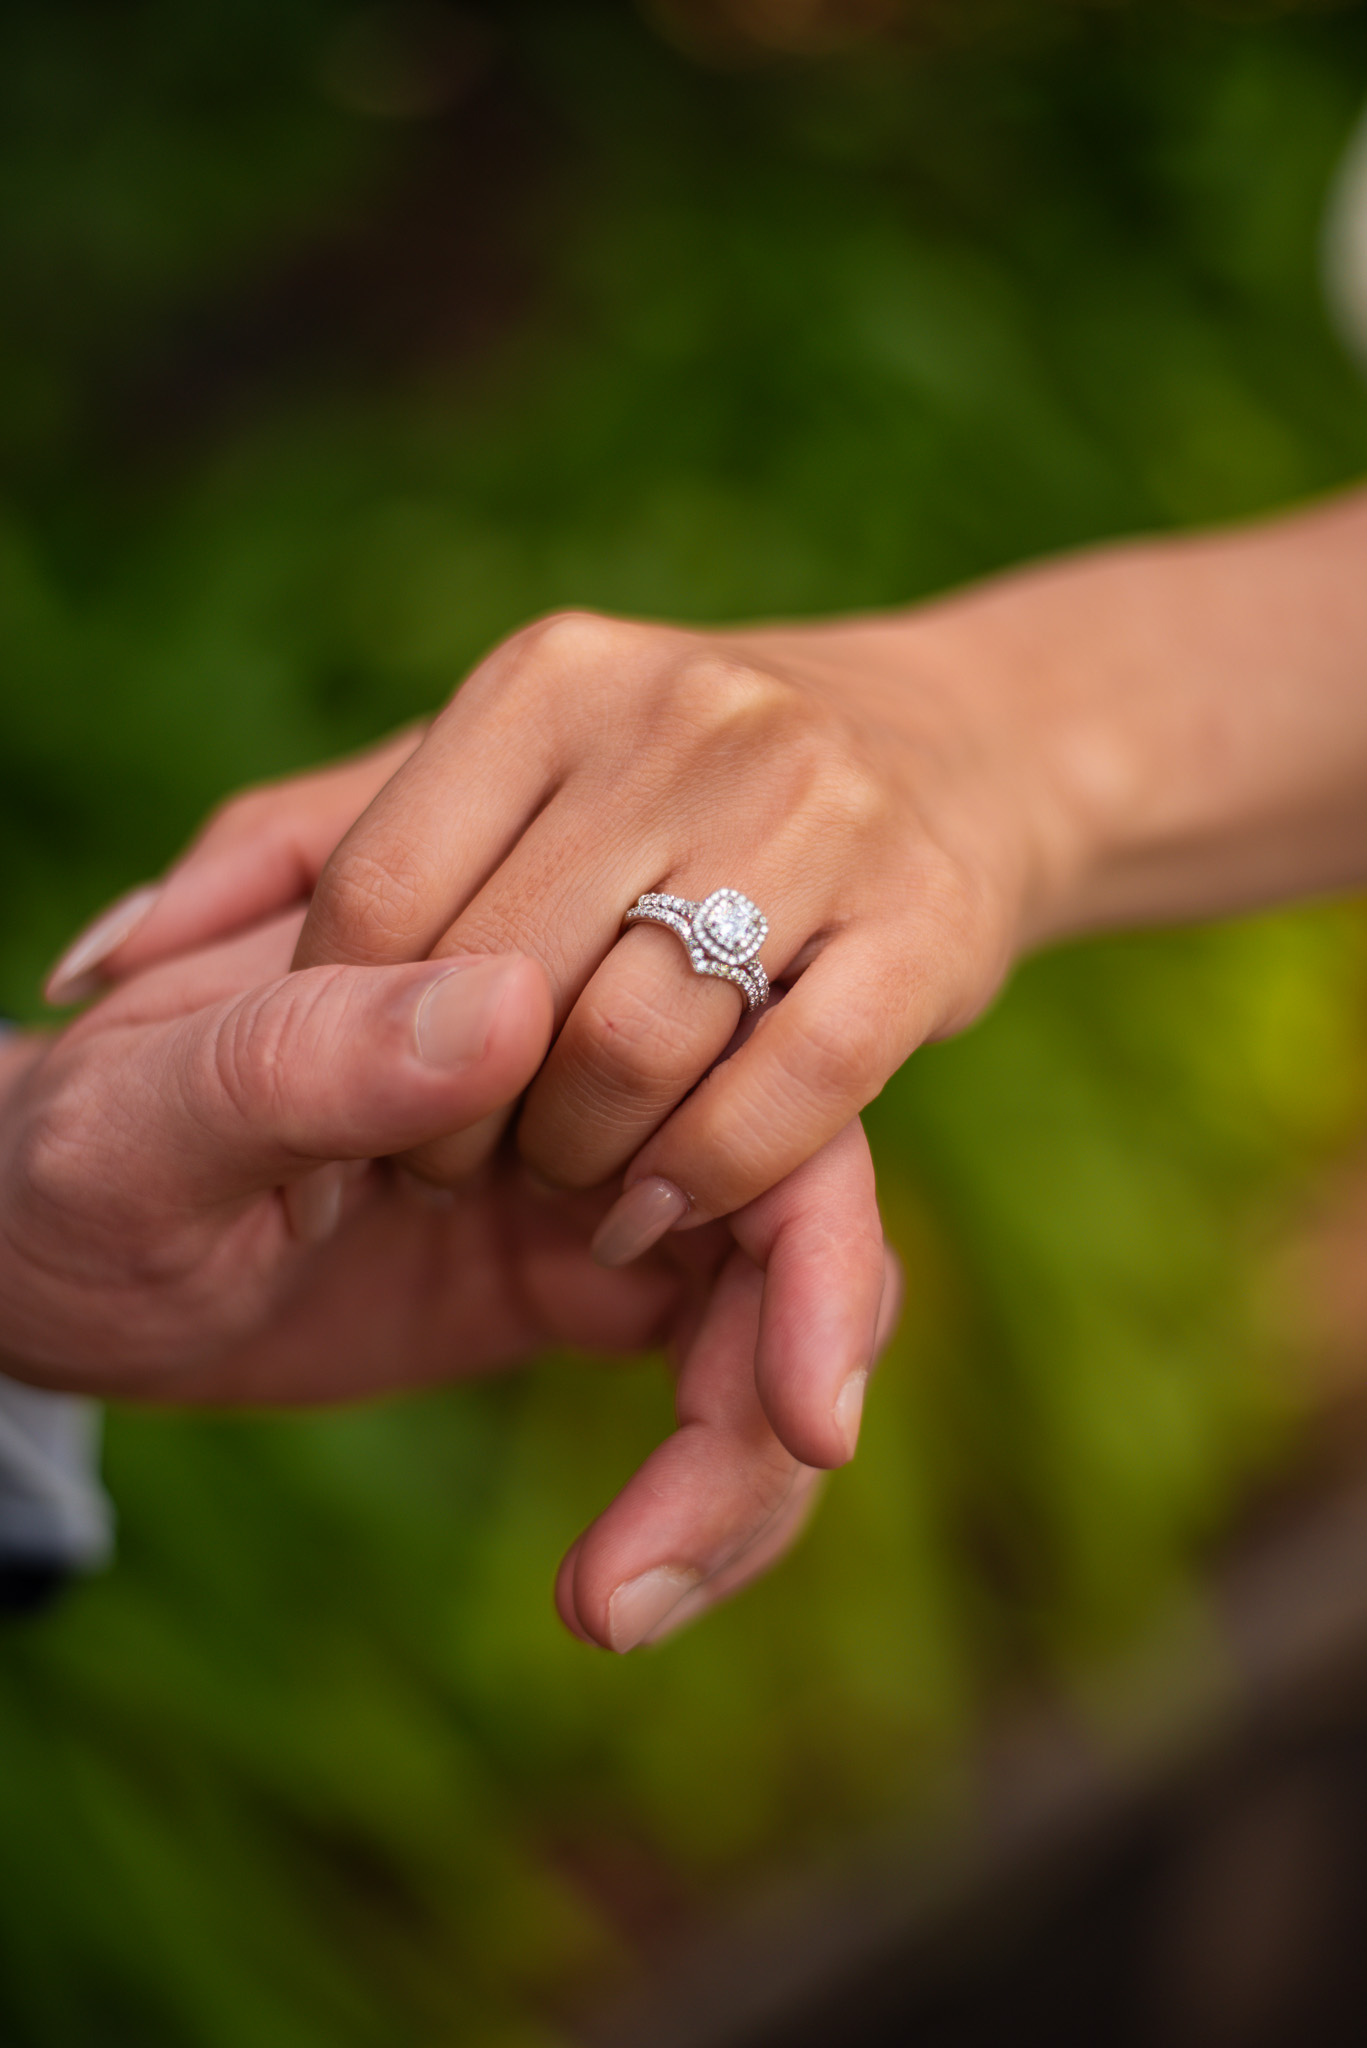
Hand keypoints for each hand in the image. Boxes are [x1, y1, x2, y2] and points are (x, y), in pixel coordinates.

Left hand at [12, 917, 898, 1646]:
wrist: (48, 1245)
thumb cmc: (76, 1147)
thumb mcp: (151, 1109)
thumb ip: (305, 1054)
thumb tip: (509, 1010)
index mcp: (519, 973)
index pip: (740, 1069)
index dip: (812, 1241)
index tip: (803, 1413)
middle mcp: (595, 1066)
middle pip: (799, 1213)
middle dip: (784, 1395)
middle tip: (652, 1572)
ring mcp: (606, 1174)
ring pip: (780, 1313)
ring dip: (740, 1475)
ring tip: (615, 1606)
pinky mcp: (592, 1277)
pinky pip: (719, 1379)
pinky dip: (705, 1488)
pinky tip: (618, 1582)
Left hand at [57, 611, 1043, 1232]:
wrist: (959, 749)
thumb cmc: (677, 788)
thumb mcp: (483, 780)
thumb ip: (295, 853)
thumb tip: (93, 960)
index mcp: (549, 679)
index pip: (381, 898)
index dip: (357, 1041)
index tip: (379, 1109)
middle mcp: (682, 719)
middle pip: (495, 989)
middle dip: (454, 1124)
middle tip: (462, 1172)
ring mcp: (817, 813)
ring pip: (628, 1050)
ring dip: (572, 1164)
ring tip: (566, 1188)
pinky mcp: (927, 924)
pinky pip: (786, 1097)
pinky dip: (703, 1182)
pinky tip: (660, 1215)